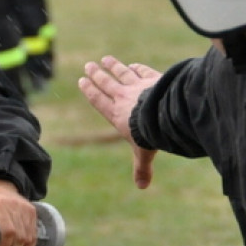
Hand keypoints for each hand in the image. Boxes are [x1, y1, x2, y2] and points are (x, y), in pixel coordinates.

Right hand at [78, 55, 160, 188]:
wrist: (163, 115)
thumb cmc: (149, 135)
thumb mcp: (143, 154)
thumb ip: (142, 168)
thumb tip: (142, 187)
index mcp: (116, 114)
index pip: (99, 100)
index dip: (90, 90)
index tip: (82, 81)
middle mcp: (123, 97)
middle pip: (106, 83)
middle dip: (96, 74)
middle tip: (88, 65)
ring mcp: (137, 86)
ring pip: (122, 72)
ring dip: (113, 66)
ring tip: (105, 59)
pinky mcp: (152, 78)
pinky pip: (142, 71)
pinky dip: (137, 68)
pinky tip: (133, 65)